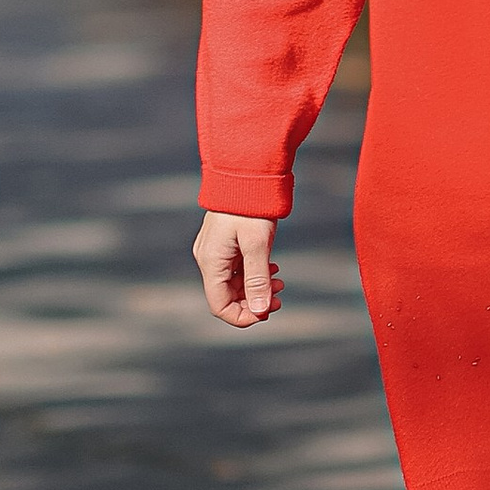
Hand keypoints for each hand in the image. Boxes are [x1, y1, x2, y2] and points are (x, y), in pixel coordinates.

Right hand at [194, 211, 282, 326]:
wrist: (244, 173)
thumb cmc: (250, 206)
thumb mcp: (257, 244)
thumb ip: (258, 278)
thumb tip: (262, 310)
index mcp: (211, 262)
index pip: (220, 305)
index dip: (243, 316)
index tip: (268, 312)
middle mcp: (208, 259)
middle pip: (227, 296)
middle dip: (254, 301)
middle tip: (280, 295)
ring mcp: (215, 251)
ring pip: (233, 283)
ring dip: (256, 287)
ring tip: (280, 281)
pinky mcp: (224, 244)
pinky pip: (236, 268)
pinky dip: (253, 273)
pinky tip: (272, 267)